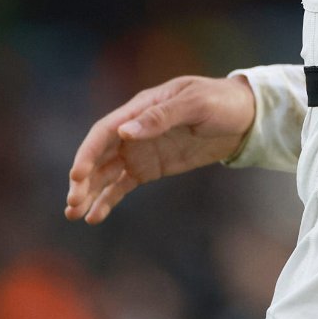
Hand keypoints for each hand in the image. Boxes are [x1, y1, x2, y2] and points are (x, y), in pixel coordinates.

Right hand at [65, 74, 257, 223]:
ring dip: (89, 192)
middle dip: (82, 179)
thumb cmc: (221, 101)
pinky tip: (95, 217)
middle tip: (72, 203)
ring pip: (105, 173)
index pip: (105, 131)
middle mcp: (134, 130)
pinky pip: (123, 185)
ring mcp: (140, 150)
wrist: (245, 116)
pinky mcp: (150, 168)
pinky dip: (108, 200)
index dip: (88, 153)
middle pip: (99, 155)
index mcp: (141, 107)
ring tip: (74, 215)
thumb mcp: (196, 104)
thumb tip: (124, 131)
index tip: (77, 175)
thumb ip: (161, 117)